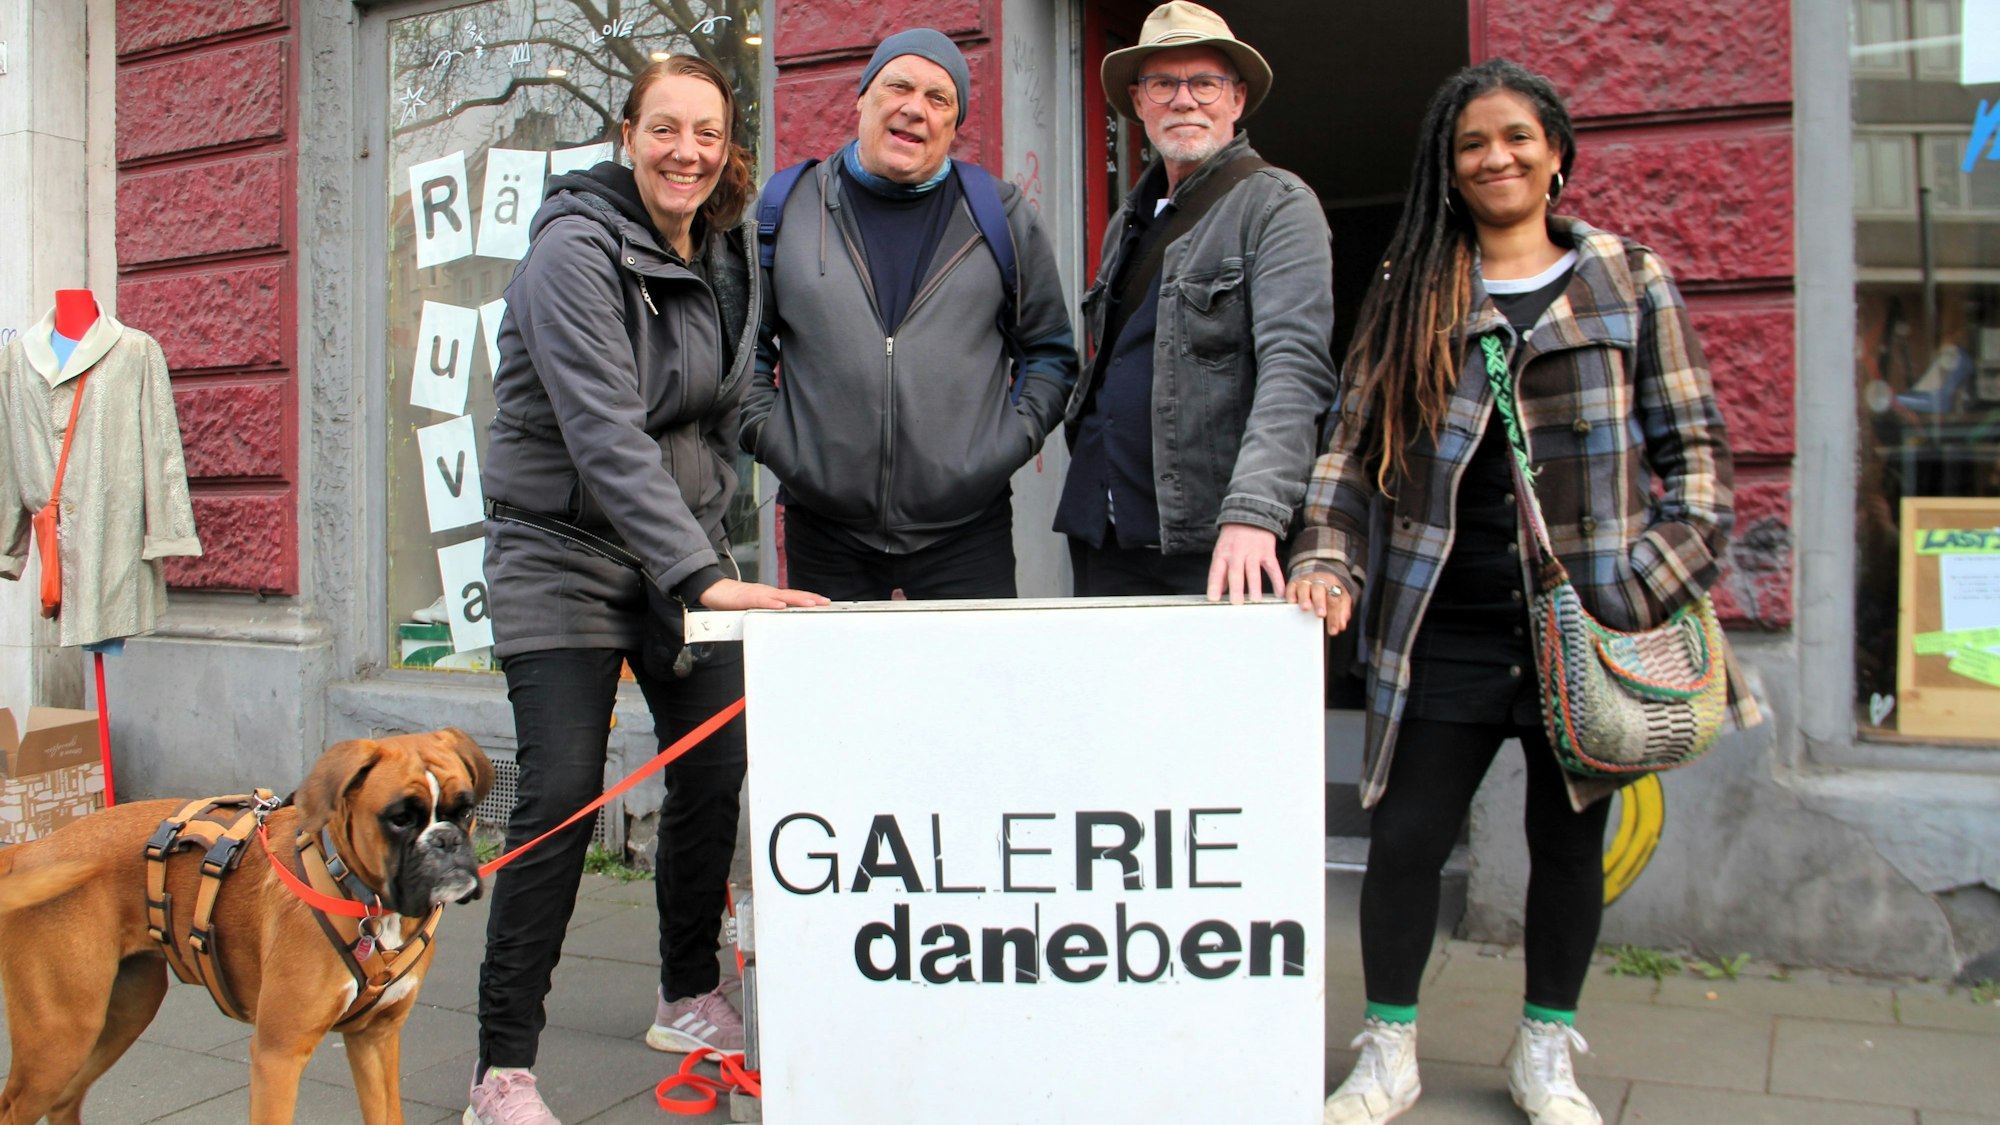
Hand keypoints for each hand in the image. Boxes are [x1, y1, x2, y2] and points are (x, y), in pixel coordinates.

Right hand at [696, 578, 829, 610]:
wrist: (712, 589)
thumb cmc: (733, 600)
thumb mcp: (754, 608)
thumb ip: (766, 613)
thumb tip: (780, 621)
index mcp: (770, 596)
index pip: (793, 597)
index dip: (809, 599)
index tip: (825, 602)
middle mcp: (767, 593)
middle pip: (792, 595)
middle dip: (810, 598)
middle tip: (826, 602)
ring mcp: (757, 594)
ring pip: (779, 596)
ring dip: (796, 600)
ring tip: (811, 604)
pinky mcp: (744, 598)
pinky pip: (759, 601)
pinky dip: (771, 603)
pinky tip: (780, 606)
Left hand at [1206, 524, 1284, 603]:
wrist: (1251, 514)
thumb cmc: (1233, 537)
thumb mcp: (1222, 550)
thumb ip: (1221, 571)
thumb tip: (1219, 592)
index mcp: (1223, 553)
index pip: (1216, 570)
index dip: (1214, 584)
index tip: (1213, 598)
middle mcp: (1237, 553)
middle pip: (1236, 572)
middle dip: (1236, 587)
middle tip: (1237, 602)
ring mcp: (1253, 552)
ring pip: (1253, 571)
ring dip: (1254, 586)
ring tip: (1255, 600)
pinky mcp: (1267, 552)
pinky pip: (1273, 568)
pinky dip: (1277, 581)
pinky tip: (1279, 593)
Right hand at [1287, 572, 1352, 635]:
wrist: (1322, 577)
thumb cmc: (1330, 592)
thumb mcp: (1342, 600)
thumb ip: (1343, 613)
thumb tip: (1341, 625)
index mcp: (1332, 586)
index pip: (1334, 600)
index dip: (1334, 616)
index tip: (1333, 630)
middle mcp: (1318, 582)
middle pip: (1319, 590)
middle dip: (1319, 602)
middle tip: (1320, 615)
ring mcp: (1305, 582)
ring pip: (1304, 587)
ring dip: (1304, 598)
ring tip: (1305, 608)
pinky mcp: (1294, 583)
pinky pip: (1291, 587)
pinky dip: (1290, 594)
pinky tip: (1291, 602)